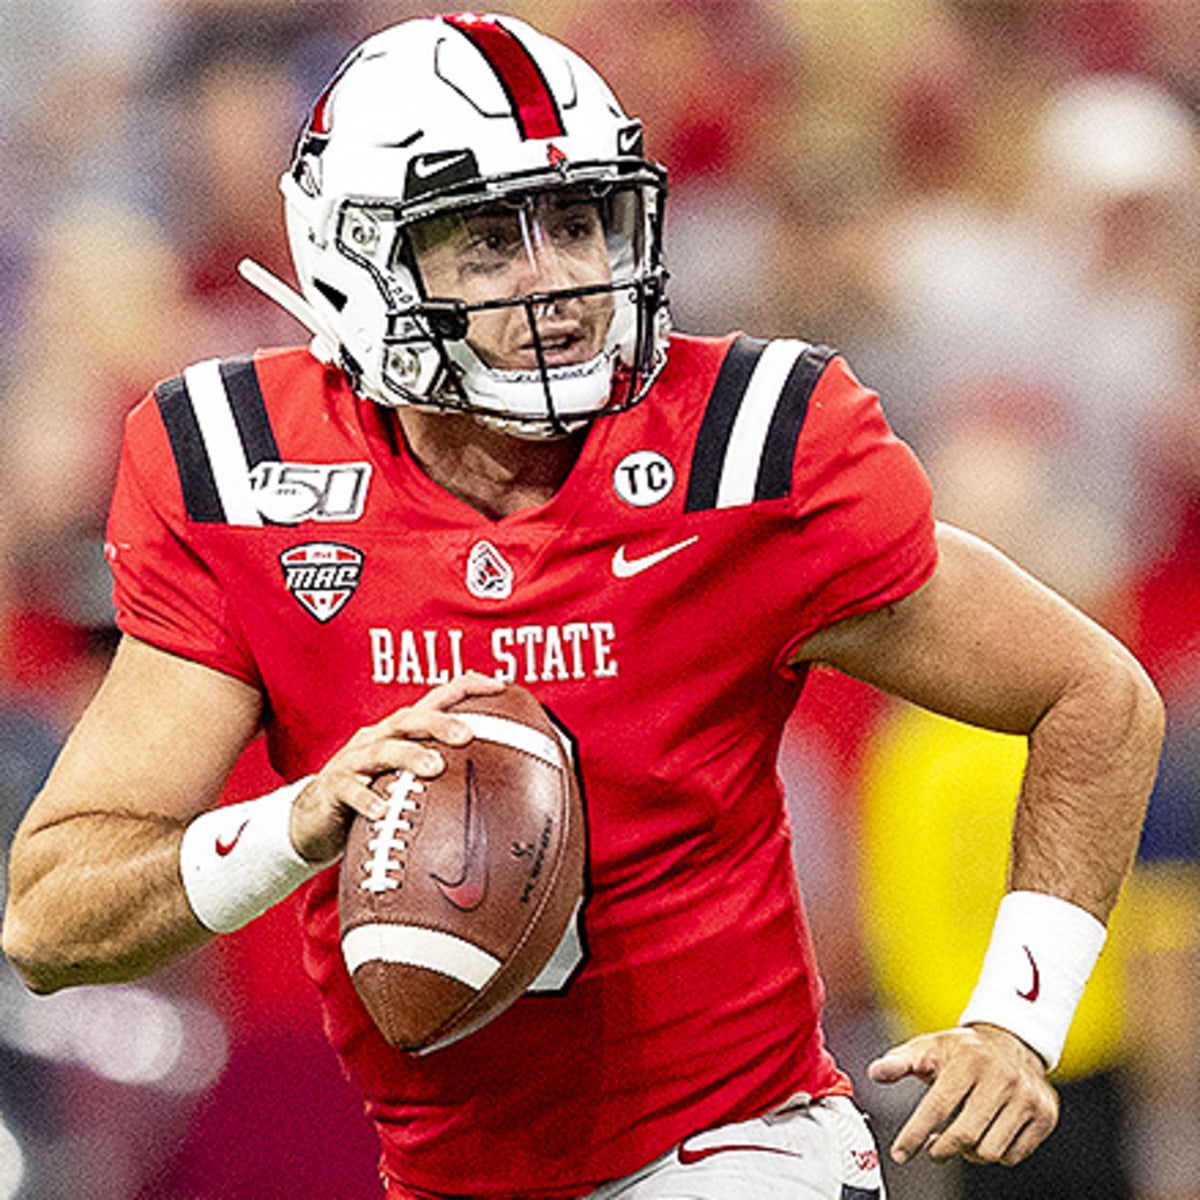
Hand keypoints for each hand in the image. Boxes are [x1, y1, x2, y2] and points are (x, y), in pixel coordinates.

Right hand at [289, 671, 505, 862]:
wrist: (313, 820)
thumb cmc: (372, 793)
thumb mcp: (407, 778)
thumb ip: (444, 773)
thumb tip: (501, 782)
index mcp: (399, 732)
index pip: (435, 699)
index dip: (466, 686)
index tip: (501, 685)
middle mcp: (377, 738)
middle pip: (410, 719)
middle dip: (440, 723)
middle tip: (468, 735)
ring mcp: (353, 761)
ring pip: (382, 750)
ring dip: (409, 756)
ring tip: (434, 768)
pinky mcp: (333, 789)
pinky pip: (350, 790)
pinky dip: (367, 799)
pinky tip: (383, 810)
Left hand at [867, 1023, 1057, 1165]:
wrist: (1012, 1042)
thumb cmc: (964, 1050)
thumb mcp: (929, 1047)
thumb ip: (900, 1061)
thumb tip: (875, 1072)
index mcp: (969, 1060)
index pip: (937, 1106)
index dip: (915, 1134)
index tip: (900, 1152)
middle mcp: (1002, 1077)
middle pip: (965, 1135)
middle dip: (940, 1148)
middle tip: (931, 1147)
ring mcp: (1027, 1098)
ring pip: (990, 1151)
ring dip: (968, 1152)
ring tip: (958, 1137)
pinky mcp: (1045, 1116)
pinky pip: (1014, 1156)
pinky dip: (994, 1153)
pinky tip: (983, 1135)